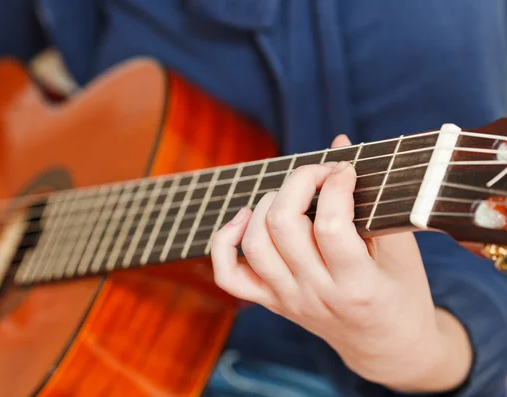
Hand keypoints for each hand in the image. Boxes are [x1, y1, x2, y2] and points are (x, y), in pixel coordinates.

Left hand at [211, 135, 472, 392]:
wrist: (385, 347)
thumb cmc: (401, 295)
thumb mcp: (403, 253)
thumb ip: (374, 200)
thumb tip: (338, 142)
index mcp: (359, 286)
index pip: (331, 226)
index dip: (335, 184)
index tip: (346, 170)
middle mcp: (316, 295)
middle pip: (283, 226)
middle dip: (299, 182)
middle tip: (320, 173)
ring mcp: (288, 300)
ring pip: (255, 245)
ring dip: (266, 204)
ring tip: (290, 193)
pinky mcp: (271, 302)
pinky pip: (229, 276)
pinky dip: (225, 242)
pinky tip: (244, 218)